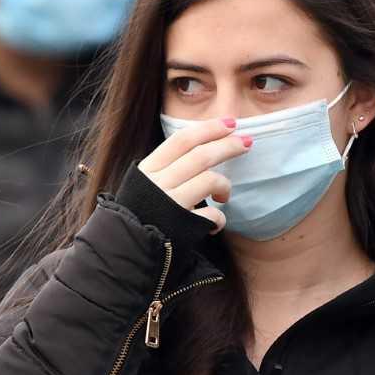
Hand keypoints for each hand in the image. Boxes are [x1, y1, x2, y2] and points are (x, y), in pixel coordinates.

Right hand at [137, 116, 251, 232]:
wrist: (127, 250)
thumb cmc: (139, 216)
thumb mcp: (142, 185)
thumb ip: (164, 169)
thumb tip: (197, 150)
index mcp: (149, 169)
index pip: (182, 140)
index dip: (208, 129)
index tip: (230, 123)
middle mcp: (159, 183)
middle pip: (200, 155)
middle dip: (228, 146)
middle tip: (247, 142)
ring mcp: (170, 204)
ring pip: (209, 179)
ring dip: (224, 184)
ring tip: (225, 195)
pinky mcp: (181, 226)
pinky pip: (212, 214)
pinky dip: (219, 218)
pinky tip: (215, 223)